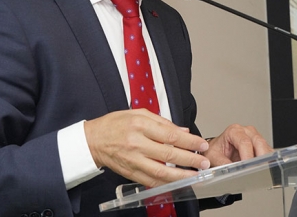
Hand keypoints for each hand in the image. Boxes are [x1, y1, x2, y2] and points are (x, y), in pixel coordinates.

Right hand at [84, 109, 209, 186]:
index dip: (189, 142)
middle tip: (204, 162)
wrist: (92, 140)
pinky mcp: (130, 173)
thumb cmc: (115, 124)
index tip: (202, 144)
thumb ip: (162, 122)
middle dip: (190, 160)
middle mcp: (137, 144)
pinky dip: (166, 183)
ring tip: (196, 174)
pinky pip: (151, 181)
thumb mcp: (138, 114)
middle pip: (169, 155)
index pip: (171, 135)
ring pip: (161, 172)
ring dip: (181, 175)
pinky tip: (177, 182)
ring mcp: (133, 160)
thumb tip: (183, 130)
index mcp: (140, 125)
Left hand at [202, 124, 272, 166]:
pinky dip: (268, 160)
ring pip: (265, 146)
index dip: (247, 155)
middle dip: (260, 157)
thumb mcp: (213, 157)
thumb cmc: (216, 150)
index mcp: (234, 131)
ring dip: (266, 159)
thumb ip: (222, 163)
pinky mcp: (260, 145)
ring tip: (262, 171)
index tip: (247, 166)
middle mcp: (246, 131)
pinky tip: (265, 168)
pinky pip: (268, 151)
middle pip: (258, 142)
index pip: (244, 142)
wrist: (217, 150)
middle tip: (258, 169)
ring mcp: (254, 137)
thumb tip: (231, 170)